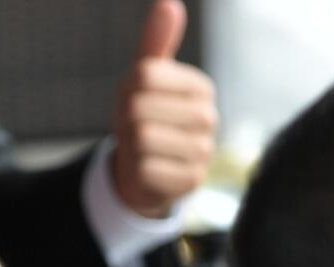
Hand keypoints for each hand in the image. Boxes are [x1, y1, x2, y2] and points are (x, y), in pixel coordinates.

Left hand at [113, 0, 217, 217]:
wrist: (147, 172)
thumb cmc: (146, 119)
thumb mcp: (144, 82)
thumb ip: (155, 45)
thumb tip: (168, 4)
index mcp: (199, 86)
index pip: (143, 75)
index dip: (125, 91)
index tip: (134, 103)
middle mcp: (208, 116)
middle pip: (138, 107)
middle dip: (125, 121)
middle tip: (134, 130)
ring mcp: (203, 150)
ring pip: (141, 138)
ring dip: (129, 147)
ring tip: (141, 150)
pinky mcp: (190, 181)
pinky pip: (144, 169)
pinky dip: (135, 171)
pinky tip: (148, 171)